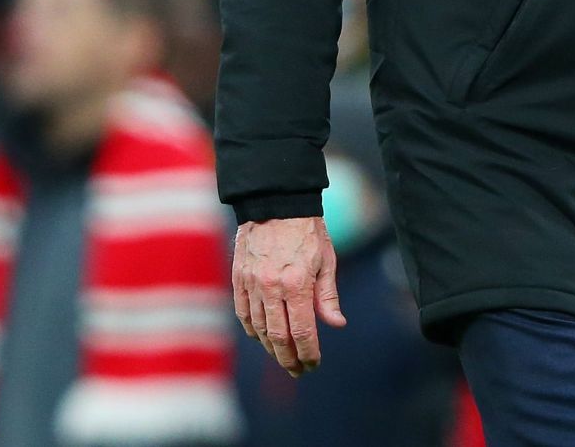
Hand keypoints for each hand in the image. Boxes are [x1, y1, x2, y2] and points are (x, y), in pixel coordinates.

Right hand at [232, 216, 346, 376]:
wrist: (275, 203)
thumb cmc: (307, 231)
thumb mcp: (326, 260)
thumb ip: (328, 295)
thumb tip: (336, 323)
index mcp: (296, 283)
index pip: (301, 331)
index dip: (308, 352)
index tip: (313, 364)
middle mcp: (271, 287)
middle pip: (278, 337)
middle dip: (289, 359)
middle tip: (299, 370)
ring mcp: (251, 284)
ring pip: (258, 329)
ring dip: (271, 348)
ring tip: (284, 357)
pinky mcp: (238, 279)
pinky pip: (243, 314)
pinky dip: (253, 330)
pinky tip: (263, 337)